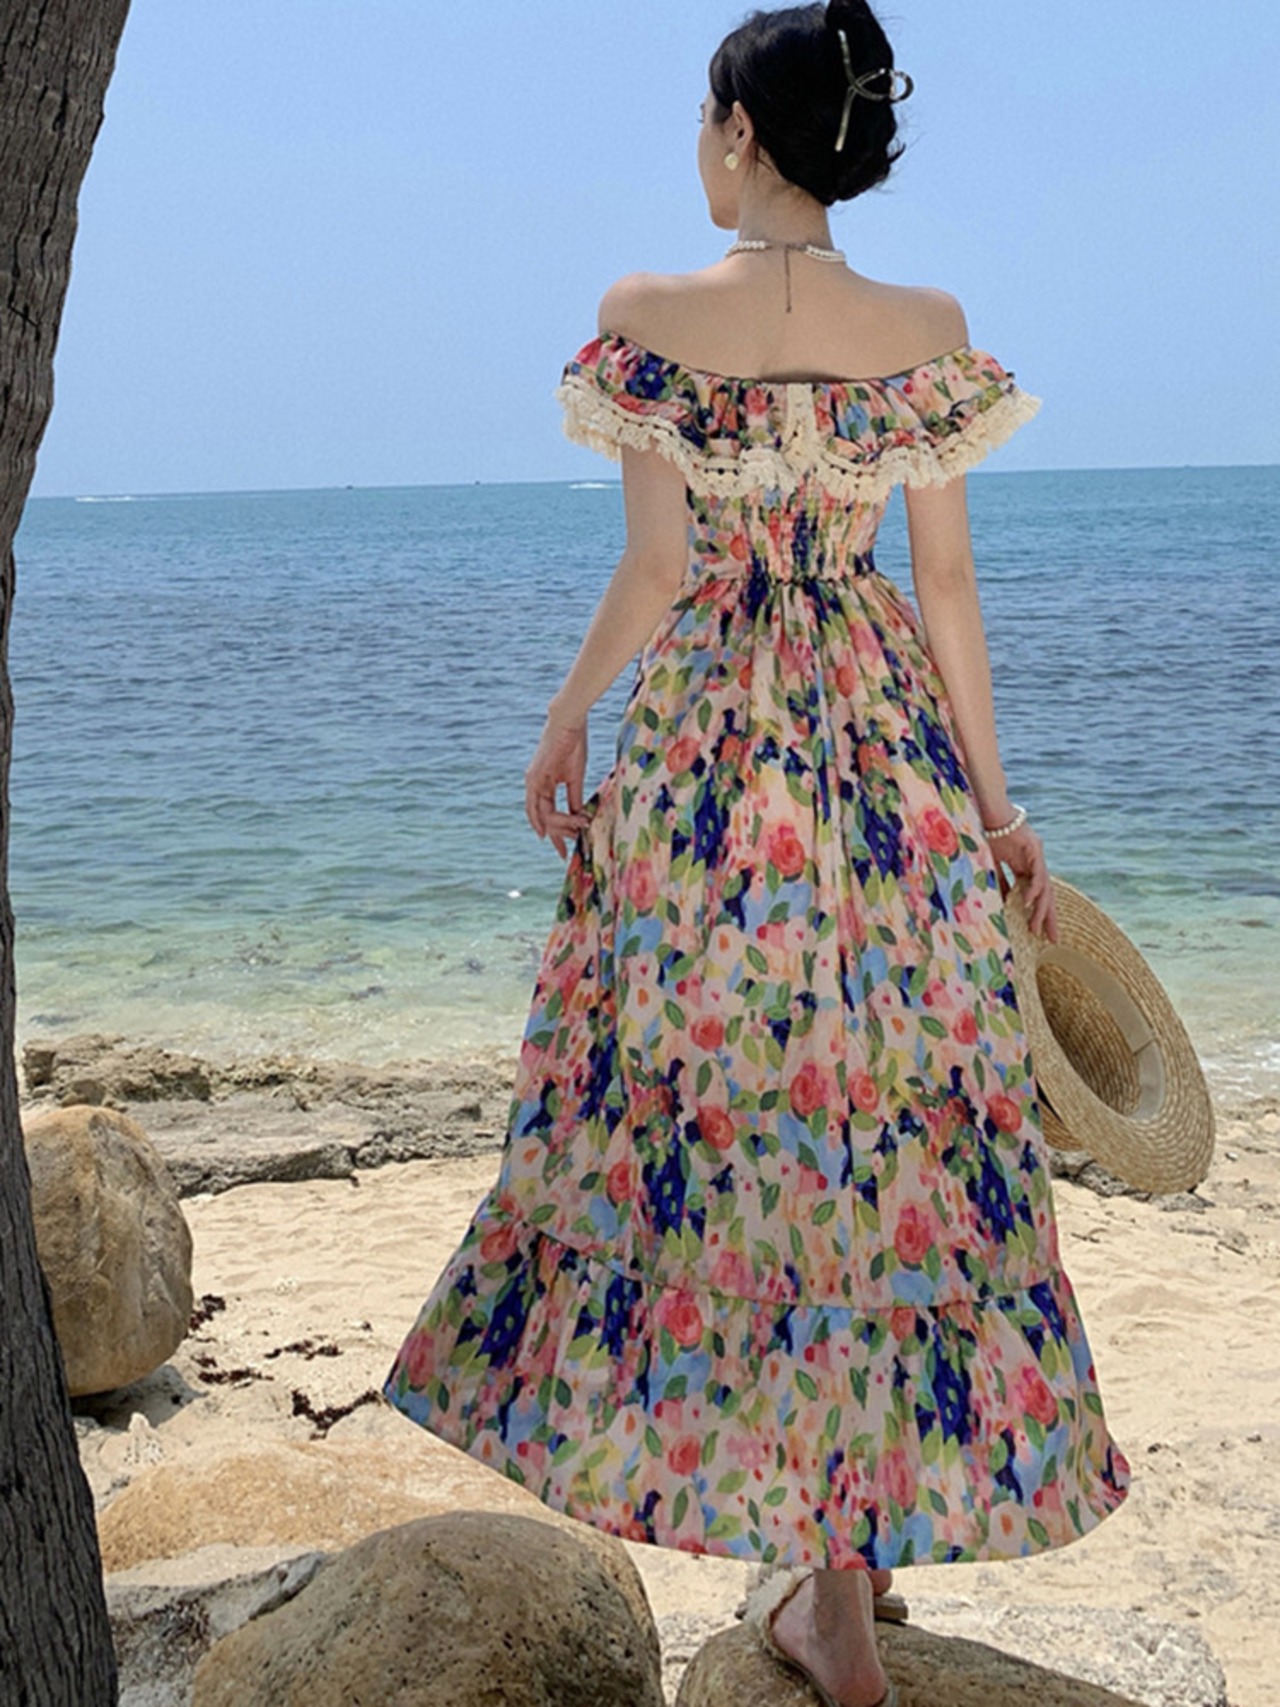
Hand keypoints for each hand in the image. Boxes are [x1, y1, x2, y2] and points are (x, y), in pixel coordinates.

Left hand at [525, 713, 588, 859]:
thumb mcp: (575, 777)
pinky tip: (554, 831)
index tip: (565, 848)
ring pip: (541, 816)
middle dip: (556, 836)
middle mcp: (534, 785)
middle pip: (542, 819)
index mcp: (543, 784)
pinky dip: (550, 819)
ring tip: (575, 833)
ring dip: (558, 828)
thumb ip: (574, 798)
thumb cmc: (573, 744)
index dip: (556, 832)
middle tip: (568, 849)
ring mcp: (533, 782)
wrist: (569, 723)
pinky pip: (540, 806)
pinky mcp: (535, 779)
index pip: (547, 814)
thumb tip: (579, 817)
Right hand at [987, 821, 1057, 942]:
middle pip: (1045, 894)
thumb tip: (998, 903)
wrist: (986, 807)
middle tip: (1052, 939)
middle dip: (1048, 917)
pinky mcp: (1033, 847)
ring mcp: (1036, 854)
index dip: (1037, 913)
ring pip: (1044, 887)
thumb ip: (996, 881)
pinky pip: (1037, 872)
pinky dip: (1033, 888)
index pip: (1034, 894)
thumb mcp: (989, 863)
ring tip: (1038, 927)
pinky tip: (1029, 902)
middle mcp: (1034, 861)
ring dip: (1041, 909)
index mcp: (1023, 865)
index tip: (1038, 933)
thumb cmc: (984, 831)